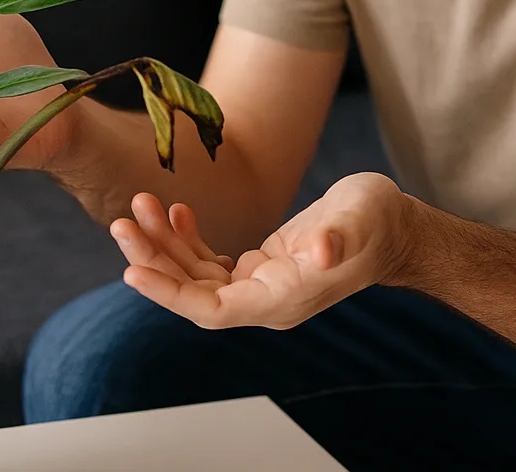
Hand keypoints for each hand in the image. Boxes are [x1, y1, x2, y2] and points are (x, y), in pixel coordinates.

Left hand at [111, 173, 412, 329]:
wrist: (393, 228)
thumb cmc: (376, 222)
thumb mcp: (357, 221)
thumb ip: (337, 238)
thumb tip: (320, 252)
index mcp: (280, 300)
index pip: (210, 310)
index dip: (169, 294)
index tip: (132, 269)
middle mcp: (264, 301)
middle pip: (193, 293)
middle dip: (154, 259)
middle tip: (122, 222)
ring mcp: (260, 286)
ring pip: (195, 276)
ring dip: (164, 244)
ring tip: (141, 205)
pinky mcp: (259, 267)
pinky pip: (210, 262)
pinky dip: (187, 239)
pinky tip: (175, 211)